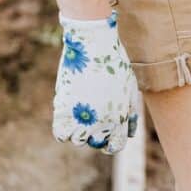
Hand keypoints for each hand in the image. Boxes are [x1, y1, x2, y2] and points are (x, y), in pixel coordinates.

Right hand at [52, 11, 139, 154]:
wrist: (93, 45)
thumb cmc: (114, 63)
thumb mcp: (130, 88)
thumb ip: (130, 113)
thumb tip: (130, 132)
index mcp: (120, 118)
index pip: (115, 146)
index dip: (111, 142)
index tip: (107, 134)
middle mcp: (102, 122)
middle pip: (97, 143)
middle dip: (96, 135)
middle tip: (93, 119)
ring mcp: (82, 117)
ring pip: (78, 140)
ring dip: (79, 131)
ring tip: (81, 114)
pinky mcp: (63, 109)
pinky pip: (61, 134)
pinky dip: (63, 129)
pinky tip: (68, 115)